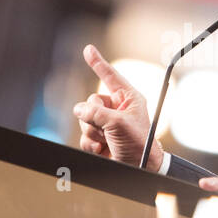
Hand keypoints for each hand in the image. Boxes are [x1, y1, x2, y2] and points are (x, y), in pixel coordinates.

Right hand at [73, 44, 162, 170]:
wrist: (139, 168)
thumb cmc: (139, 144)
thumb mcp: (118, 123)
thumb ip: (96, 113)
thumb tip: (79, 109)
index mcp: (128, 99)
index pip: (110, 76)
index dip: (98, 63)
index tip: (88, 49)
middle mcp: (117, 109)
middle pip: (91, 102)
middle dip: (93, 116)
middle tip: (106, 128)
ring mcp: (107, 124)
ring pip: (84, 120)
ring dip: (92, 132)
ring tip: (107, 140)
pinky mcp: (100, 139)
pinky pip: (84, 136)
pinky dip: (90, 143)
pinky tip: (103, 149)